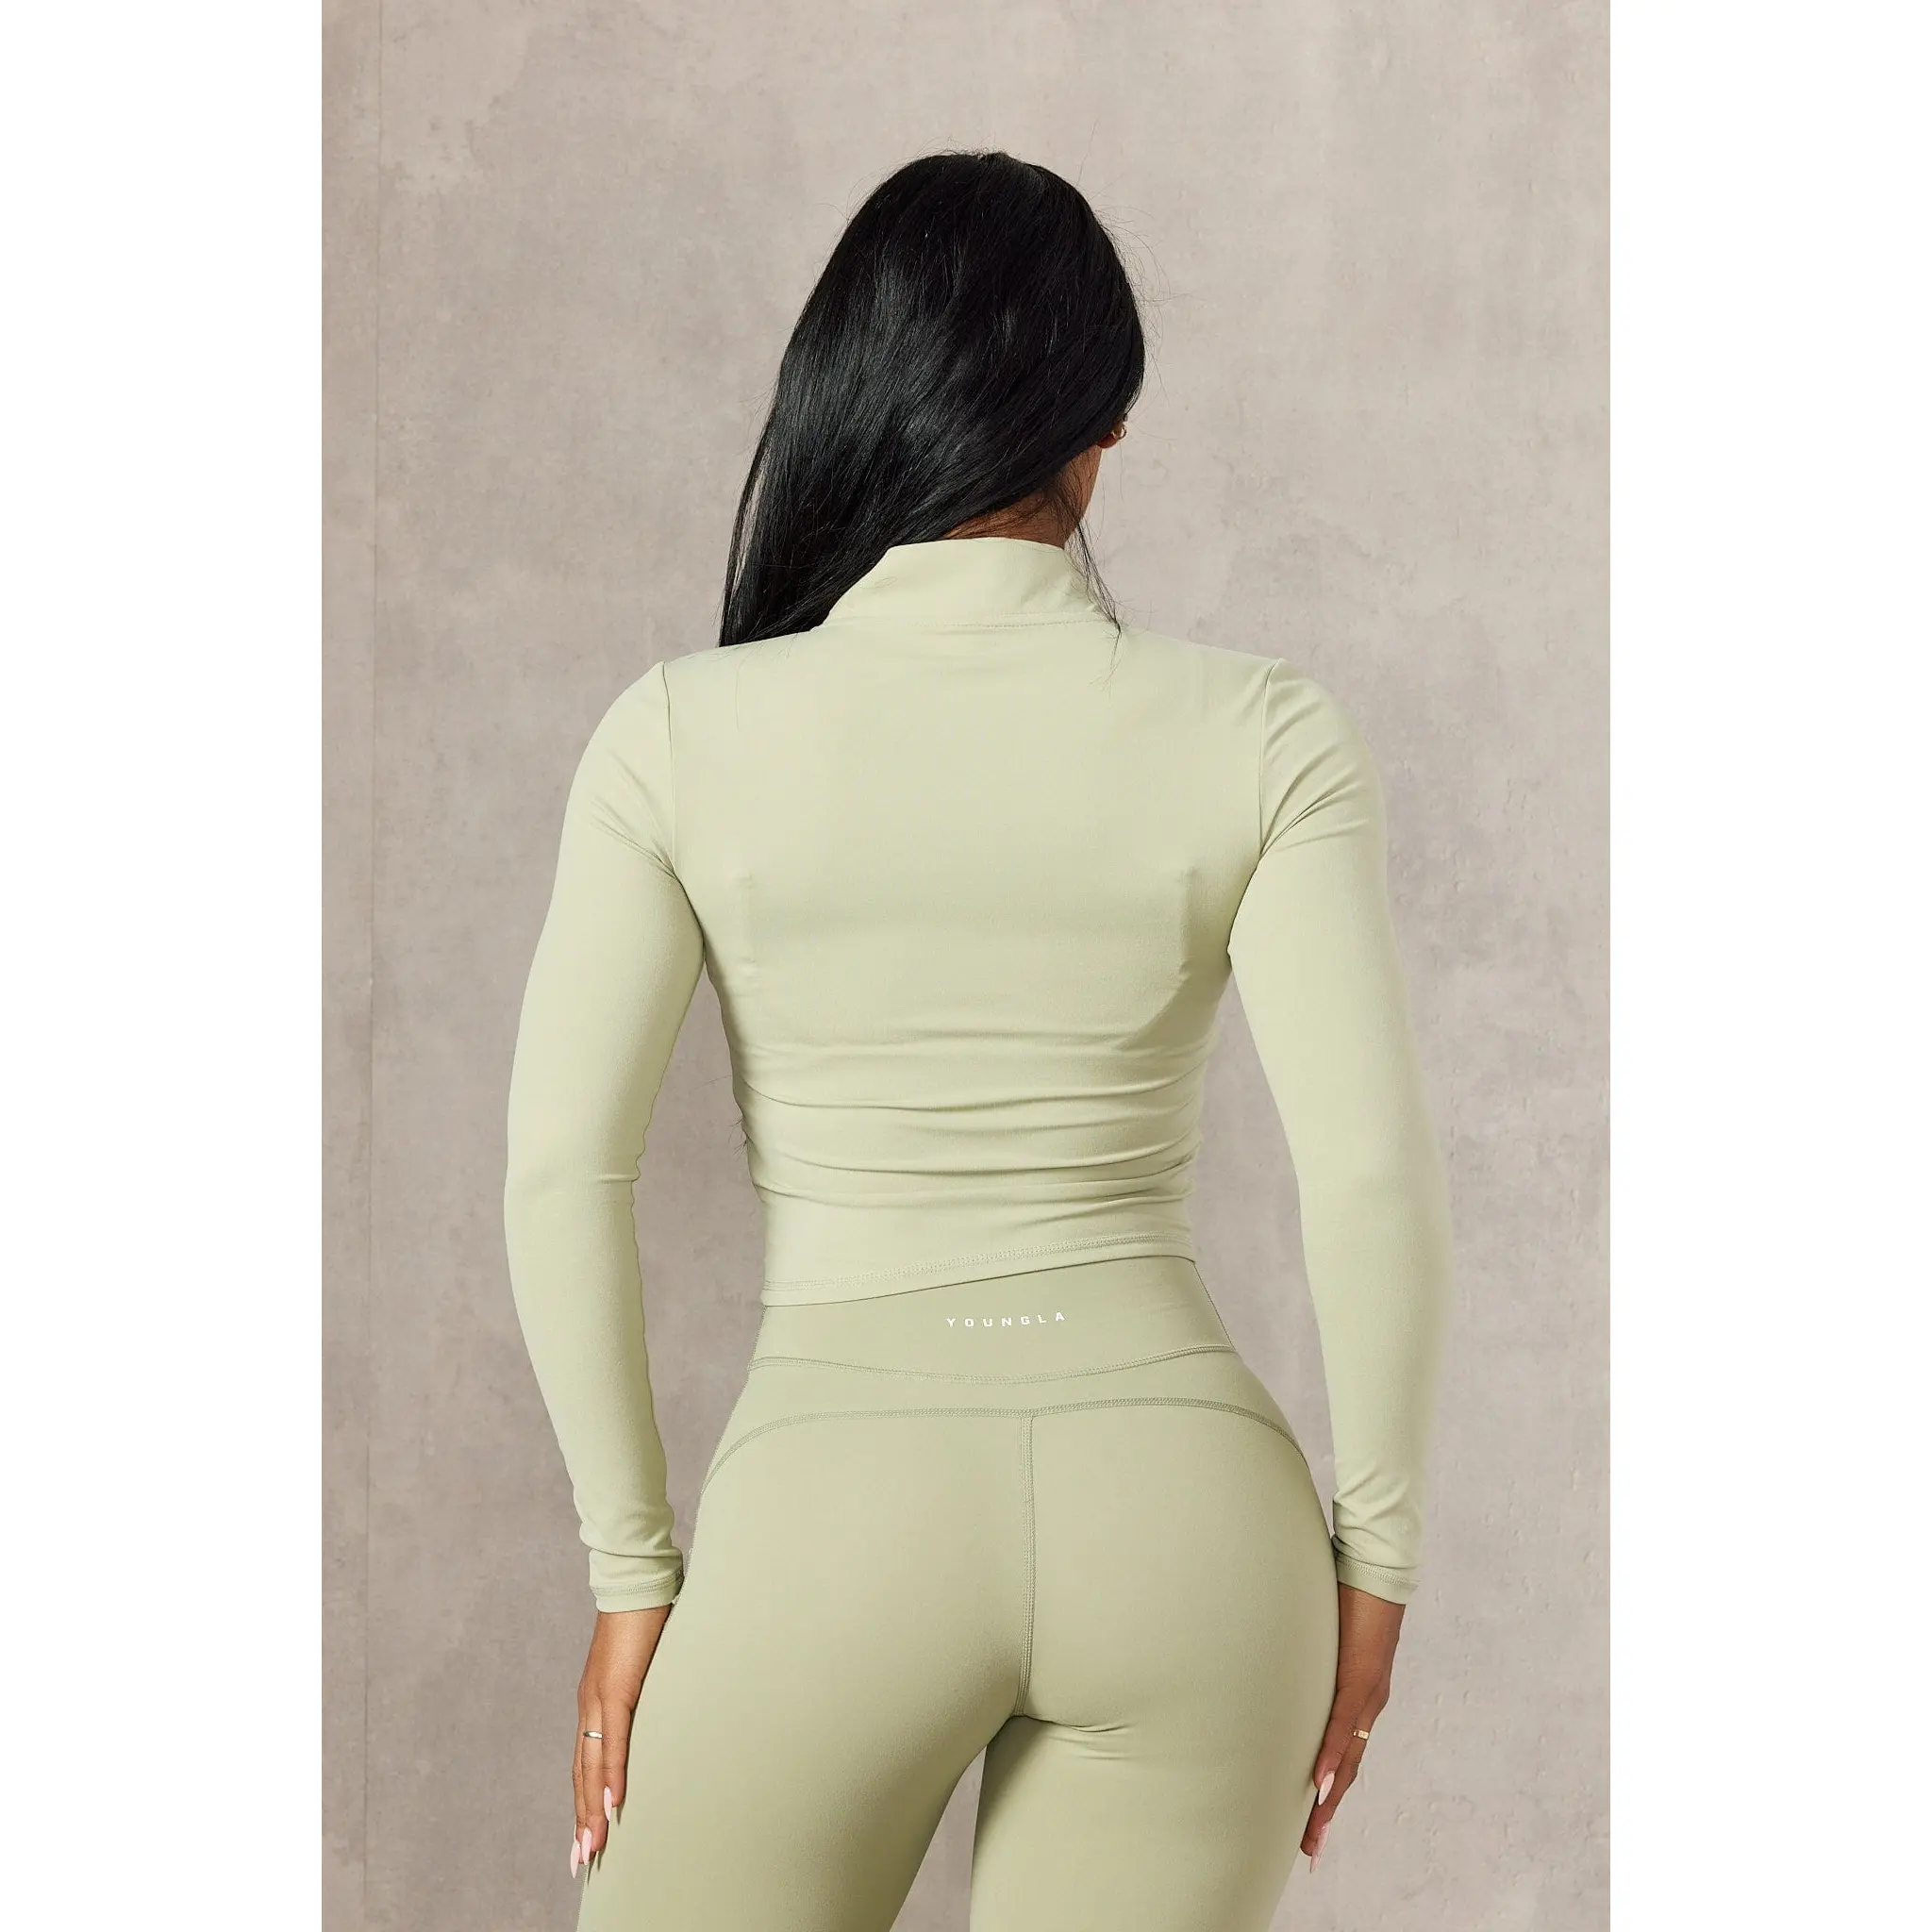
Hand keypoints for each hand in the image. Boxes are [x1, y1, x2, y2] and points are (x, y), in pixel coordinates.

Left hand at [571, 1605, 672, 1877]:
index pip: (585, 1762)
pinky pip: (614, 1740)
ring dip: (592, 1810)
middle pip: (582, 1774)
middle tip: (583, 1860)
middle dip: (582, 1820)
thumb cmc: (646, 1617)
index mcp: (595, 1702)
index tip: (584, 1835)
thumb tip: (665, 1701)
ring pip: (592, 1765)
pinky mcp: (616, 1688)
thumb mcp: (644, 1665)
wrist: (636, 1582)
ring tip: (593, 1846)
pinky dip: (612, 1773)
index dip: (583, 1801)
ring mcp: (600, 1698)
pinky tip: (613, 1802)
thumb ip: (647, 1687)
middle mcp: (590, 1706)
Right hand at [1299, 1583, 1404, 1869]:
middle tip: (1310, 1849)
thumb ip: (1314, 1657)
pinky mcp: (1359, 1676)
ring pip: (1346, 1758)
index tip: (1314, 1824)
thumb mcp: (1327, 1635)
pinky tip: (1319, 1784)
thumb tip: (1285, 1666)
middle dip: (1326, 1812)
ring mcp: (1366, 1693)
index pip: (1345, 1754)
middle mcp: (1368, 1703)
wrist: (1378, 1565)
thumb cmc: (1351, 1592)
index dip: (1330, 1791)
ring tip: (1313, 1833)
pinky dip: (1330, 1757)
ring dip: (1328, 1800)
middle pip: (1347, 1770)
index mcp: (1360, 1696)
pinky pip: (1342, 1725)